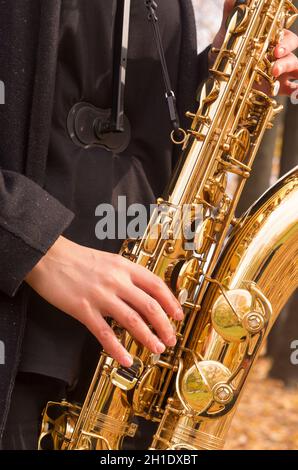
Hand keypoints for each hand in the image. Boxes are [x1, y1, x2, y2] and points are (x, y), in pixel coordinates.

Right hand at [25, 236, 183, 367]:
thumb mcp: (108, 260)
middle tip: (170, 339)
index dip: (171, 302)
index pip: (156, 285)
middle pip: (150, 306)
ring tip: (156, 348)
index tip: (178, 315)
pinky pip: (105, 333)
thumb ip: (126, 275)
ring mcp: (100, 295)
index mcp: (124, 267)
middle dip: (164, 325)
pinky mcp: (83, 309)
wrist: (48, 256)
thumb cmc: (76, 259)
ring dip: (148, 337)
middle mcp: (116, 280)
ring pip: (132, 320)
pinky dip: (117, 349)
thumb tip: (144, 293)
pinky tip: (126, 359)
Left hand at [210, 0, 297, 95]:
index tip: (275, 45)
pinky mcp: (278, 86)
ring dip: (287, 66)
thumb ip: (231, 17)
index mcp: (271, 37)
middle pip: (292, 45)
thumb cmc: (230, 52)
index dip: (283, 38)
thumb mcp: (228, 36)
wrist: (222, 76)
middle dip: (286, 48)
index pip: (283, 33)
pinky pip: (294, 87)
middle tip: (275, 54)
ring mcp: (280, 69)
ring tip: (274, 72)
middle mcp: (279, 52)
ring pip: (294, 64)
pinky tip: (297, 93)